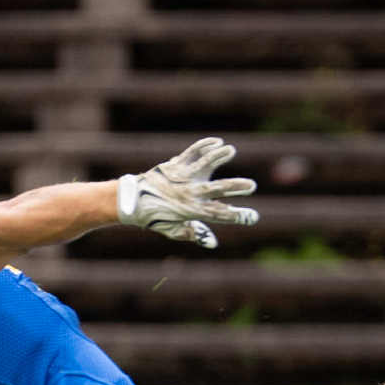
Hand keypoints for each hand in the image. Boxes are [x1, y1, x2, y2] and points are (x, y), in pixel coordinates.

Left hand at [116, 137, 258, 248]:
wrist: (132, 201)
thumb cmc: (155, 218)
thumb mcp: (174, 231)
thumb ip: (194, 234)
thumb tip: (212, 243)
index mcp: (191, 211)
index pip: (219, 215)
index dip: (236, 216)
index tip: (252, 217)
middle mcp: (189, 193)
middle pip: (216, 189)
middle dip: (235, 187)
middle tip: (251, 185)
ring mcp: (182, 177)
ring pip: (203, 165)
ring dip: (217, 157)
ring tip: (230, 150)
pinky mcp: (175, 165)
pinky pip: (192, 153)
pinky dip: (204, 146)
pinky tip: (217, 142)